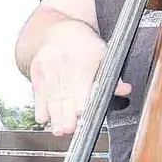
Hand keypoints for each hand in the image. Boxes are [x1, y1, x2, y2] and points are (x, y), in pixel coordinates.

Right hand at [26, 20, 127, 136]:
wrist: (57, 31)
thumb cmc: (84, 47)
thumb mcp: (103, 55)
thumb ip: (113, 75)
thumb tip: (124, 89)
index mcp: (86, 55)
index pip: (82, 78)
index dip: (80, 97)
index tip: (80, 112)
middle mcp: (65, 59)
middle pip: (66, 89)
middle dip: (66, 112)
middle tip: (68, 128)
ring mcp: (49, 65)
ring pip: (52, 93)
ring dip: (54, 114)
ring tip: (58, 130)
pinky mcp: (37, 71)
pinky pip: (39, 91)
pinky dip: (40, 106)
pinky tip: (43, 118)